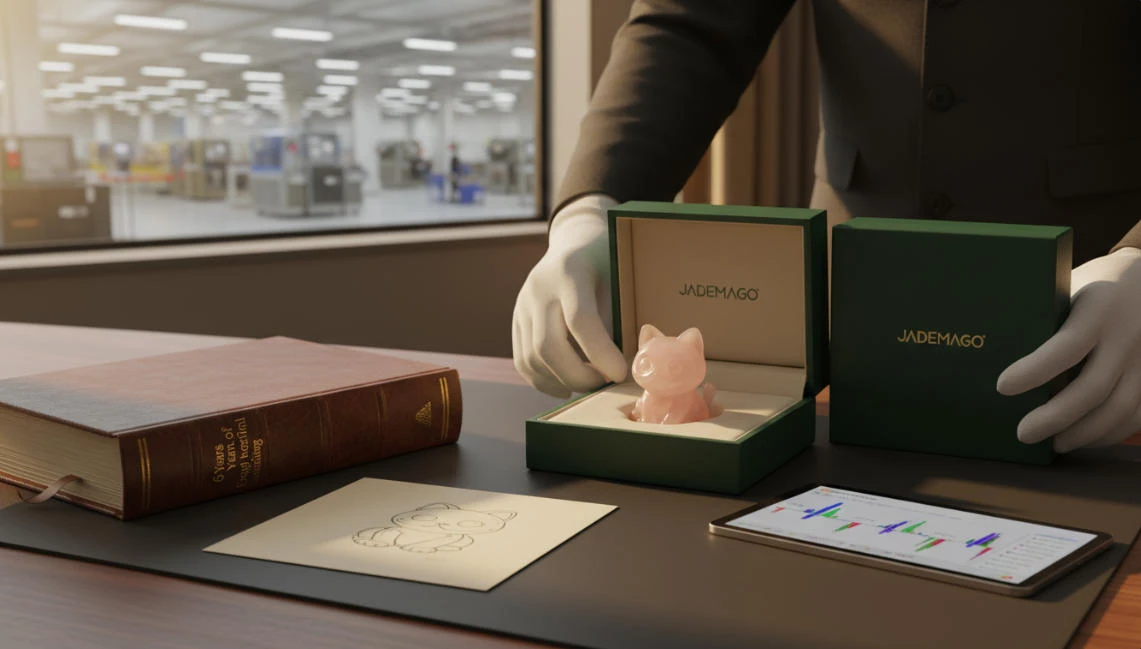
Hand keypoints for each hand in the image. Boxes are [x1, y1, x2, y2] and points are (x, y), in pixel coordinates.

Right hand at [512, 194, 628, 396]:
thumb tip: (619, 367)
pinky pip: (523, 360)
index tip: (620, 373)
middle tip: (605, 384)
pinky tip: (566, 386)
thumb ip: (617, 319)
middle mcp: (539, 287)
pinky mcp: (516, 320)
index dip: (600, 353)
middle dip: (579, 376)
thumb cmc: (609, 263)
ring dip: (562, 381)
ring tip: (590, 384)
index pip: (580, 319)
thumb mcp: (620, 279)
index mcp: (570, 270)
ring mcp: (522, 304)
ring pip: (531, 358)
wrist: (576, 241)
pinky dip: (544, 381)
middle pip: (548, 346)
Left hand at [997, 247, 1140, 451]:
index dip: (1034, 370)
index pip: (1066, 346)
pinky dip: (1109, 432)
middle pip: (1092, 388)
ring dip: (1083, 433)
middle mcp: (1128, 335)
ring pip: (1119, 408)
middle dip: (1055, 417)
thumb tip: (992, 350)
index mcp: (1099, 309)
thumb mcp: (1070, 289)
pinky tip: (1084, 438)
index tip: (1002, 387)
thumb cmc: (1095, 284)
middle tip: (1023, 433)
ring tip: (1053, 443)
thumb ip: (1045, 318)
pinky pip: (1137, 413)